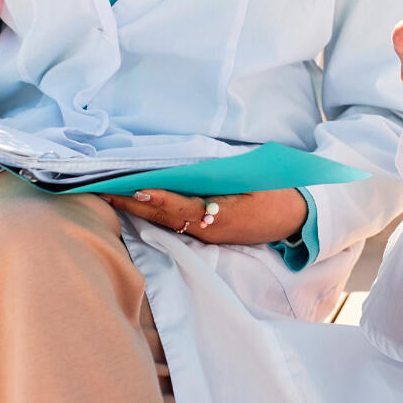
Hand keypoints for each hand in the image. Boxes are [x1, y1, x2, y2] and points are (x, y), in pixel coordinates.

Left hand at [99, 188, 307, 245]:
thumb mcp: (252, 179)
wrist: (300, 218)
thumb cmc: (277, 192)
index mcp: (219, 216)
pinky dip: (155, 213)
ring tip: (111, 196)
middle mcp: (207, 230)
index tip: (131, 188)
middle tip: (102, 192)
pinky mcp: (209, 235)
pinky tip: (140, 205)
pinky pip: (176, 224)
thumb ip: (219, 174)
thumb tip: (187, 166)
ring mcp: (208, 235)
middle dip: (132, 204)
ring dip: (138, 209)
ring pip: (165, 222)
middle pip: (163, 217)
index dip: (154, 197)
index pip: (178, 205)